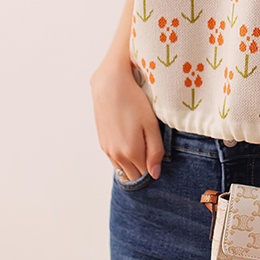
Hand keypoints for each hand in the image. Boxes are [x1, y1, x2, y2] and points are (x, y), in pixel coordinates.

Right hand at [90, 56, 163, 181]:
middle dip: (143, 167)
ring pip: (123, 169)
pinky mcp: (102, 143)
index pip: (146, 174)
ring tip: (140, 142)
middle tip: (150, 146)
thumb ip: (155, 150)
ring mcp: (107, 150)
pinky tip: (128, 138)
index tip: (158, 151)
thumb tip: (154, 173)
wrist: (110, 84)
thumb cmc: (134, 101)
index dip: (154, 165)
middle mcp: (116, 155)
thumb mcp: (151, 124)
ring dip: (132, 163)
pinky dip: (123, 156)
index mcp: (131, 152)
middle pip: (134, 175)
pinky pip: (114, 160)